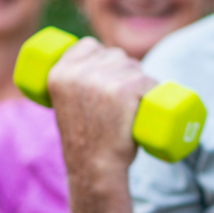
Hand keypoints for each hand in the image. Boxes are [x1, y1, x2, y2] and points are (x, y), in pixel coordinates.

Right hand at [48, 38, 156, 176]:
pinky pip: (150, 81)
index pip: (90, 45)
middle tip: (123, 101)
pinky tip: (146, 105)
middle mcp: (78, 73)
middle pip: (117, 56)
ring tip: (132, 108)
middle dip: (126, 72)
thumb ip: (74, 84)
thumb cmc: (86, 138)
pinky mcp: (125, 90)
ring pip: (136, 68)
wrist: (95, 167)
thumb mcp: (68, 104)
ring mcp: (102, 80)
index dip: (104, 57)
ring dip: (142, 83)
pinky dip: (154, 91)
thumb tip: (95, 61)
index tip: (110, 75)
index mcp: (58, 73)